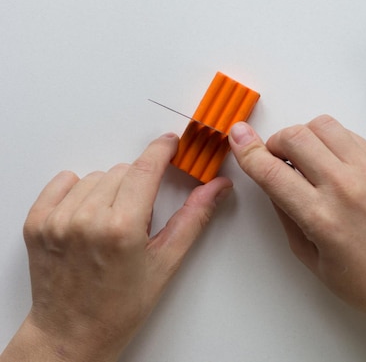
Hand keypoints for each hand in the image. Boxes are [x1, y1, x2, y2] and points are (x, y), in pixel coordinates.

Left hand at [2, 133, 231, 361]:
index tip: (170, 143)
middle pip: (123, 171)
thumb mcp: (166, 261)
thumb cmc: (120, 305)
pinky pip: (63, 183)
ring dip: (109, 190)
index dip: (161, 150)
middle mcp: (86, 220)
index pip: (146, 169)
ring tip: (112, 222)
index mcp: (122, 229)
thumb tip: (217, 187)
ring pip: (95, 176)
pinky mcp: (37, 223)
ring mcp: (57, 221)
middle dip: (138, 185)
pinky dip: (78, 190)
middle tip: (138, 218)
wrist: (73, 332)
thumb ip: (194, 217)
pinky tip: (88, 214)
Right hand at [228, 115, 365, 327]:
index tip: (237, 138)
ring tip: (305, 160)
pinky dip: (330, 141)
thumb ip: (286, 215)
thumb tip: (270, 181)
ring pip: (322, 125)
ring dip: (303, 137)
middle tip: (277, 161)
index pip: (273, 171)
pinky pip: (347, 134)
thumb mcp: (310, 258)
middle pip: (296, 136)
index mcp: (322, 218)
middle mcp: (346, 186)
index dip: (248, 151)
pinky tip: (331, 164)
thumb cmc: (365, 282)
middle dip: (275, 142)